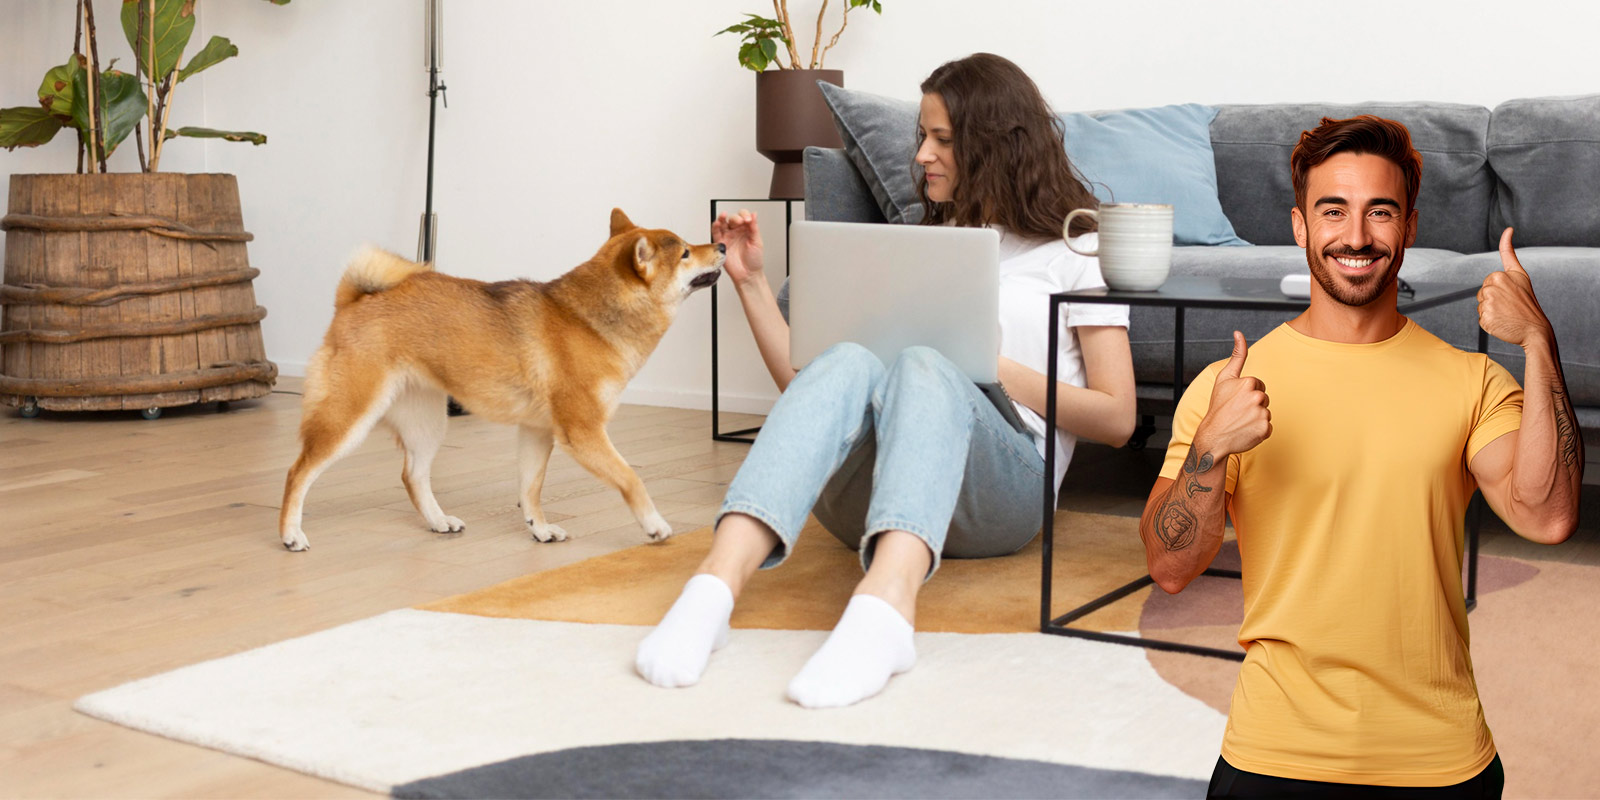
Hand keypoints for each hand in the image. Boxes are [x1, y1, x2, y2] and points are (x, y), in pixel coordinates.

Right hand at [711, 209, 765, 289]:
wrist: (748, 275)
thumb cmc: (754, 261)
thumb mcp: (757, 242)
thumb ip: (754, 228)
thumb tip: (754, 214)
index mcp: (746, 230)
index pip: (744, 216)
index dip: (745, 215)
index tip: (748, 220)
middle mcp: (736, 232)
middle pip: (733, 218)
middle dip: (736, 218)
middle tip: (741, 222)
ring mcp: (728, 237)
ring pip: (722, 223)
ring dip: (722, 218)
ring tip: (724, 216)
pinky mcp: (720, 243)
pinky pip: (716, 232)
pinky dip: (715, 226)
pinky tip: (717, 223)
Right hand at [1194, 331, 1271, 456]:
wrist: (1213, 436)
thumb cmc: (1218, 407)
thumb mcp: (1224, 378)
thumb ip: (1237, 355)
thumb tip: (1239, 333)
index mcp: (1248, 383)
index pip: (1258, 386)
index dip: (1246, 393)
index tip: (1235, 400)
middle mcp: (1257, 397)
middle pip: (1264, 398)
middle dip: (1253, 405)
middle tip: (1237, 412)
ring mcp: (1261, 414)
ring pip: (1266, 412)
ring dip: (1256, 417)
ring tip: (1240, 422)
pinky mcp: (1265, 429)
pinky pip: (1268, 427)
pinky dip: (1258, 430)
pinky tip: (1245, 431)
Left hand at [1478, 228, 1552, 348]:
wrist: (1535, 329)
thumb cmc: (1528, 303)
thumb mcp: (1521, 275)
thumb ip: (1509, 254)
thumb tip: (1508, 229)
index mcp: (1500, 275)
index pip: (1490, 279)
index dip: (1501, 286)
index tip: (1512, 274)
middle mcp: (1492, 288)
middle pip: (1483, 292)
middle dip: (1493, 298)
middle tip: (1510, 305)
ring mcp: (1488, 303)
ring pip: (1481, 305)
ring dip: (1491, 310)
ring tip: (1507, 313)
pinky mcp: (1485, 318)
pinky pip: (1481, 318)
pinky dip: (1490, 321)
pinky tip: (1502, 321)